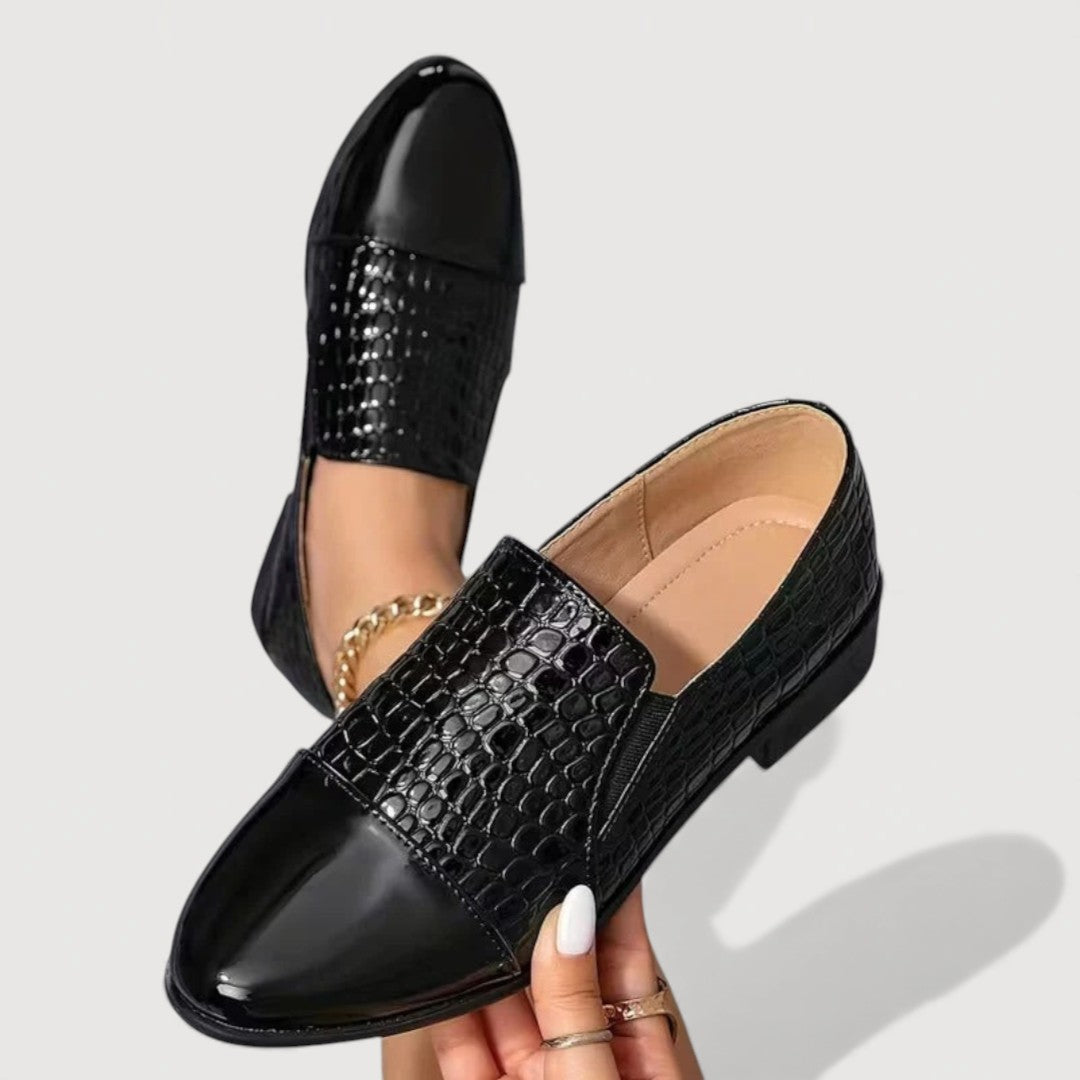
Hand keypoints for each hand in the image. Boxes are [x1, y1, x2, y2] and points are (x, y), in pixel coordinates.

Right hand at [430, 885, 684, 1079]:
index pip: (624, 955)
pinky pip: (461, 1042)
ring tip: (473, 899)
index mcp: (640, 1055)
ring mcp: (534, 1078)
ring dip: (487, 957)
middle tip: (516, 863)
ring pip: (503, 1001)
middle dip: (535, 921)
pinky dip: (448, 1005)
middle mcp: (586, 1061)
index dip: (609, 900)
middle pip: (557, 970)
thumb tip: (568, 916)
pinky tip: (442, 964)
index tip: (593, 844)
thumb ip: (576, 1006)